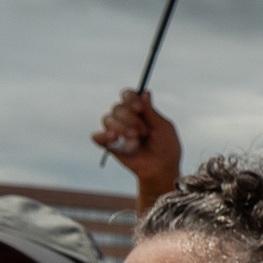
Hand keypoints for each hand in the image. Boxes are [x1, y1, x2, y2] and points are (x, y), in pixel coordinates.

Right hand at [93, 89, 182, 208]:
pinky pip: (97, 136)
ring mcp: (115, 131)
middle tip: (144, 132)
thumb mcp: (163, 128)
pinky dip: (103, 135)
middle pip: (118, 107)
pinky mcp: (109, 145)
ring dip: (122, 128)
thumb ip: (152, 112)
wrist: (161, 169)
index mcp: (138, 111)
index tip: (139, 109)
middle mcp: (124, 118)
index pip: (127, 95)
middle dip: (131, 119)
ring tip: (135, 139)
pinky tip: (113, 137)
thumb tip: (144, 92)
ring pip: (108, 119)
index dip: (130, 99)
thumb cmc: (166, 148)